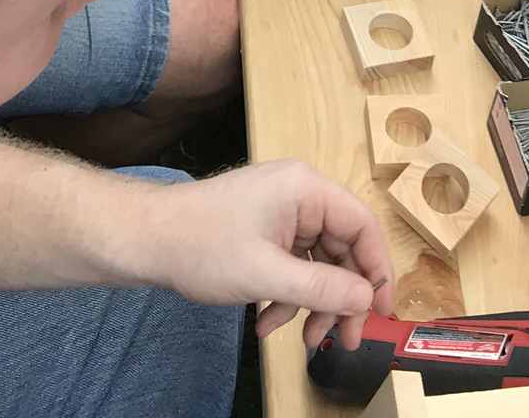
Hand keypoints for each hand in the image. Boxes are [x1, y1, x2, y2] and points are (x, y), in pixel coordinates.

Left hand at [127, 158, 393, 349]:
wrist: (147, 240)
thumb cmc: (201, 246)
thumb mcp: (266, 274)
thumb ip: (321, 287)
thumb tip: (366, 299)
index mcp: (306, 189)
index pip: (362, 225)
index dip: (377, 269)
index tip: (381, 311)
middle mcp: (299, 194)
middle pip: (341, 247)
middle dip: (340, 297)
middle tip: (341, 339)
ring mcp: (280, 212)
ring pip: (317, 261)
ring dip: (311, 302)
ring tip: (300, 339)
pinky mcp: (264, 230)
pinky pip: (292, 264)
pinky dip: (286, 295)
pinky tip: (266, 321)